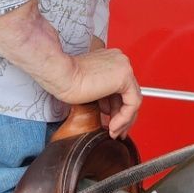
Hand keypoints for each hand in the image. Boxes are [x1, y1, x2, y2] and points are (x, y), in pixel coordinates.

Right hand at [0, 0, 140, 135]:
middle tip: (117, 130)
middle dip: (123, 115)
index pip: (122, 88)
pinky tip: (113, 126)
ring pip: (133, 99)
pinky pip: (132, 103)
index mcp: (112, 61)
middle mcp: (120, 61)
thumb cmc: (66, 79)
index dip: (118, 107)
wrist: (60, 75)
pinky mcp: (124, 77)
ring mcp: (123, 68)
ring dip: (123, 120)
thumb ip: (102, 95)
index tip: (113, 121)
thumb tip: (109, 109)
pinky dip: (124, 118)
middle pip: (129, 93)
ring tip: (112, 131)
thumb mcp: (89, 88)